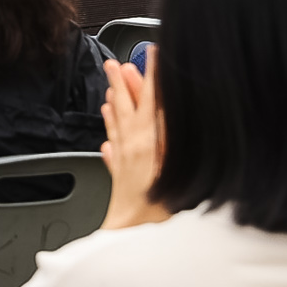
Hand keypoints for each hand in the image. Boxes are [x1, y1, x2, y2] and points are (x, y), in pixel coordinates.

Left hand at [99, 51, 169, 230]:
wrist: (134, 232)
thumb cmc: (160, 207)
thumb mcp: (178, 166)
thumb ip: (173, 135)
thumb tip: (171, 110)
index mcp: (150, 140)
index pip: (154, 98)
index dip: (154, 75)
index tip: (153, 54)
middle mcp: (134, 144)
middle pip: (128, 106)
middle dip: (123, 82)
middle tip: (116, 62)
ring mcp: (124, 158)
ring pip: (118, 122)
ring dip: (116, 100)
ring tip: (111, 84)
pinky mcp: (120, 173)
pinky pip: (113, 142)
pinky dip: (111, 127)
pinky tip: (109, 120)